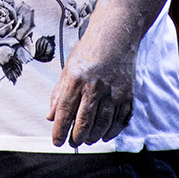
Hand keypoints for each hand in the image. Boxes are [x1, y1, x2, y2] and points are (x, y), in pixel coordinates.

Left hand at [46, 32, 136, 146]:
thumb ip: (58, 94)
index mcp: (76, 79)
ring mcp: (113, 91)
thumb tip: (51, 117)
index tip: (57, 142)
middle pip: (84, 122)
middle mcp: (94, 87)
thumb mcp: (68, 69)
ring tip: (87, 139)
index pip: (64, 112)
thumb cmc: (88, 51)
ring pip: (102, 124)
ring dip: (93, 136)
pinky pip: (119, 120)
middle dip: (76, 137)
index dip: (59, 130)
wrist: (115, 35)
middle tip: (73, 142)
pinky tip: (104, 135)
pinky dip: (111, 131)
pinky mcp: (127, 94)